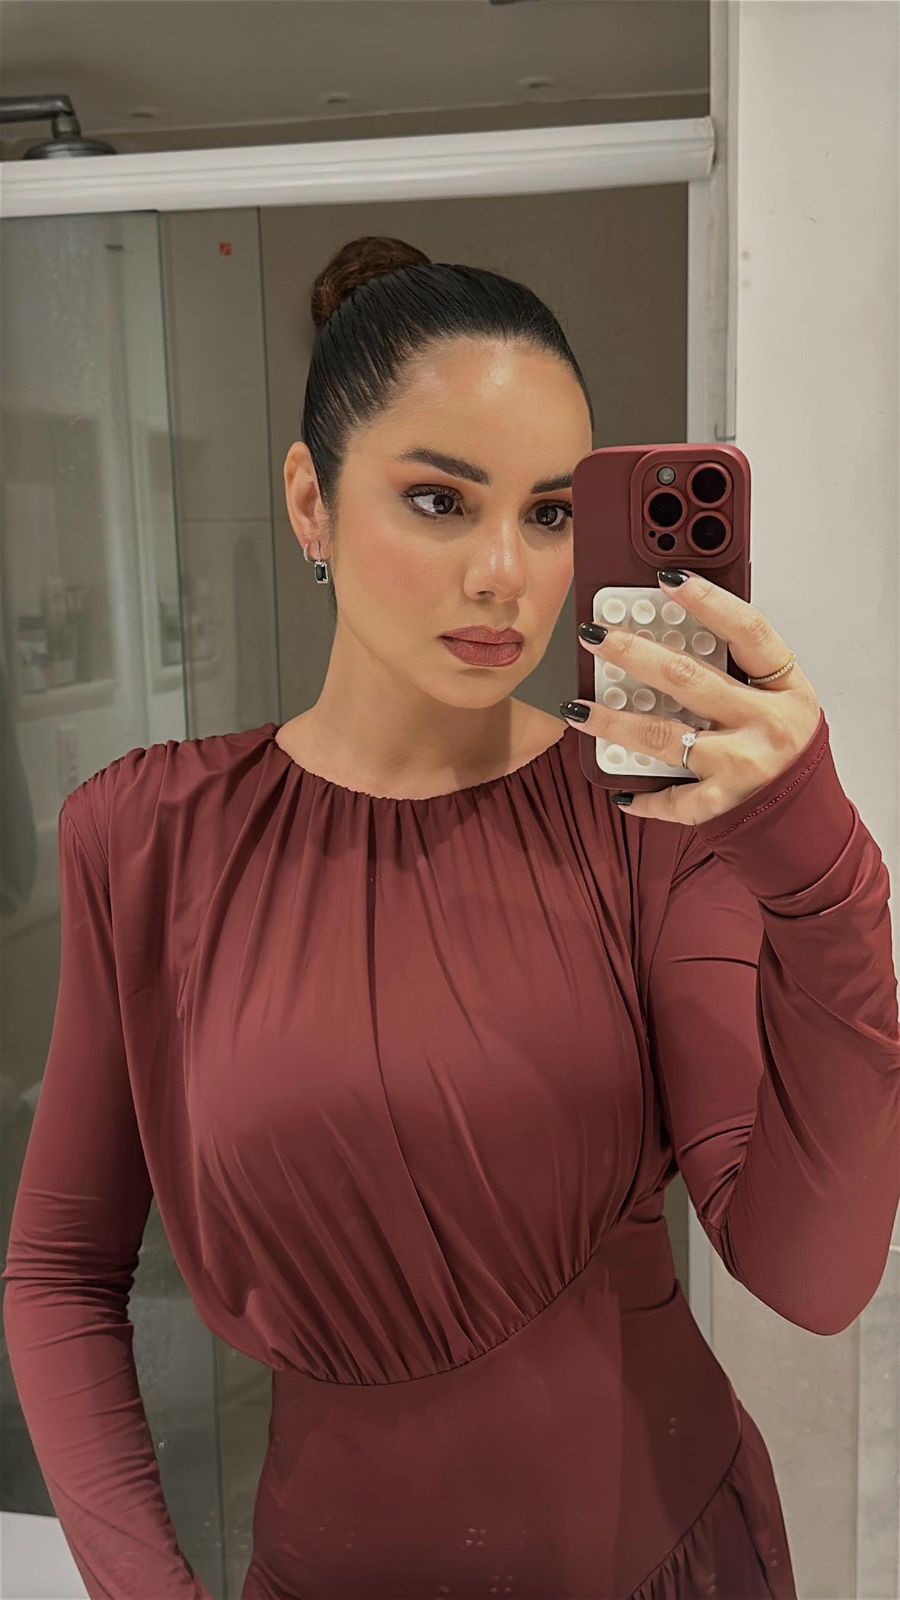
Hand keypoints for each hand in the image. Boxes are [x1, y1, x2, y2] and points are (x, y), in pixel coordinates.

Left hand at [563, 569, 822, 823]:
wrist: (807, 818)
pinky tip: (619, 790)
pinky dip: (642, 796)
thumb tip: (673, 635)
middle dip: (634, 653)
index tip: (668, 579)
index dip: (709, 601)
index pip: (748, 632)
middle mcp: (767, 723)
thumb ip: (739, 673)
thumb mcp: (780, 703)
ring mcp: (744, 765)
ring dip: (614, 722)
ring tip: (578, 707)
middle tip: (596, 635)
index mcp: (786, 689)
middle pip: (689, 678)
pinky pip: (672, 797)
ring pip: (664, 735)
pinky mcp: (724, 803)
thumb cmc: (787, 752)